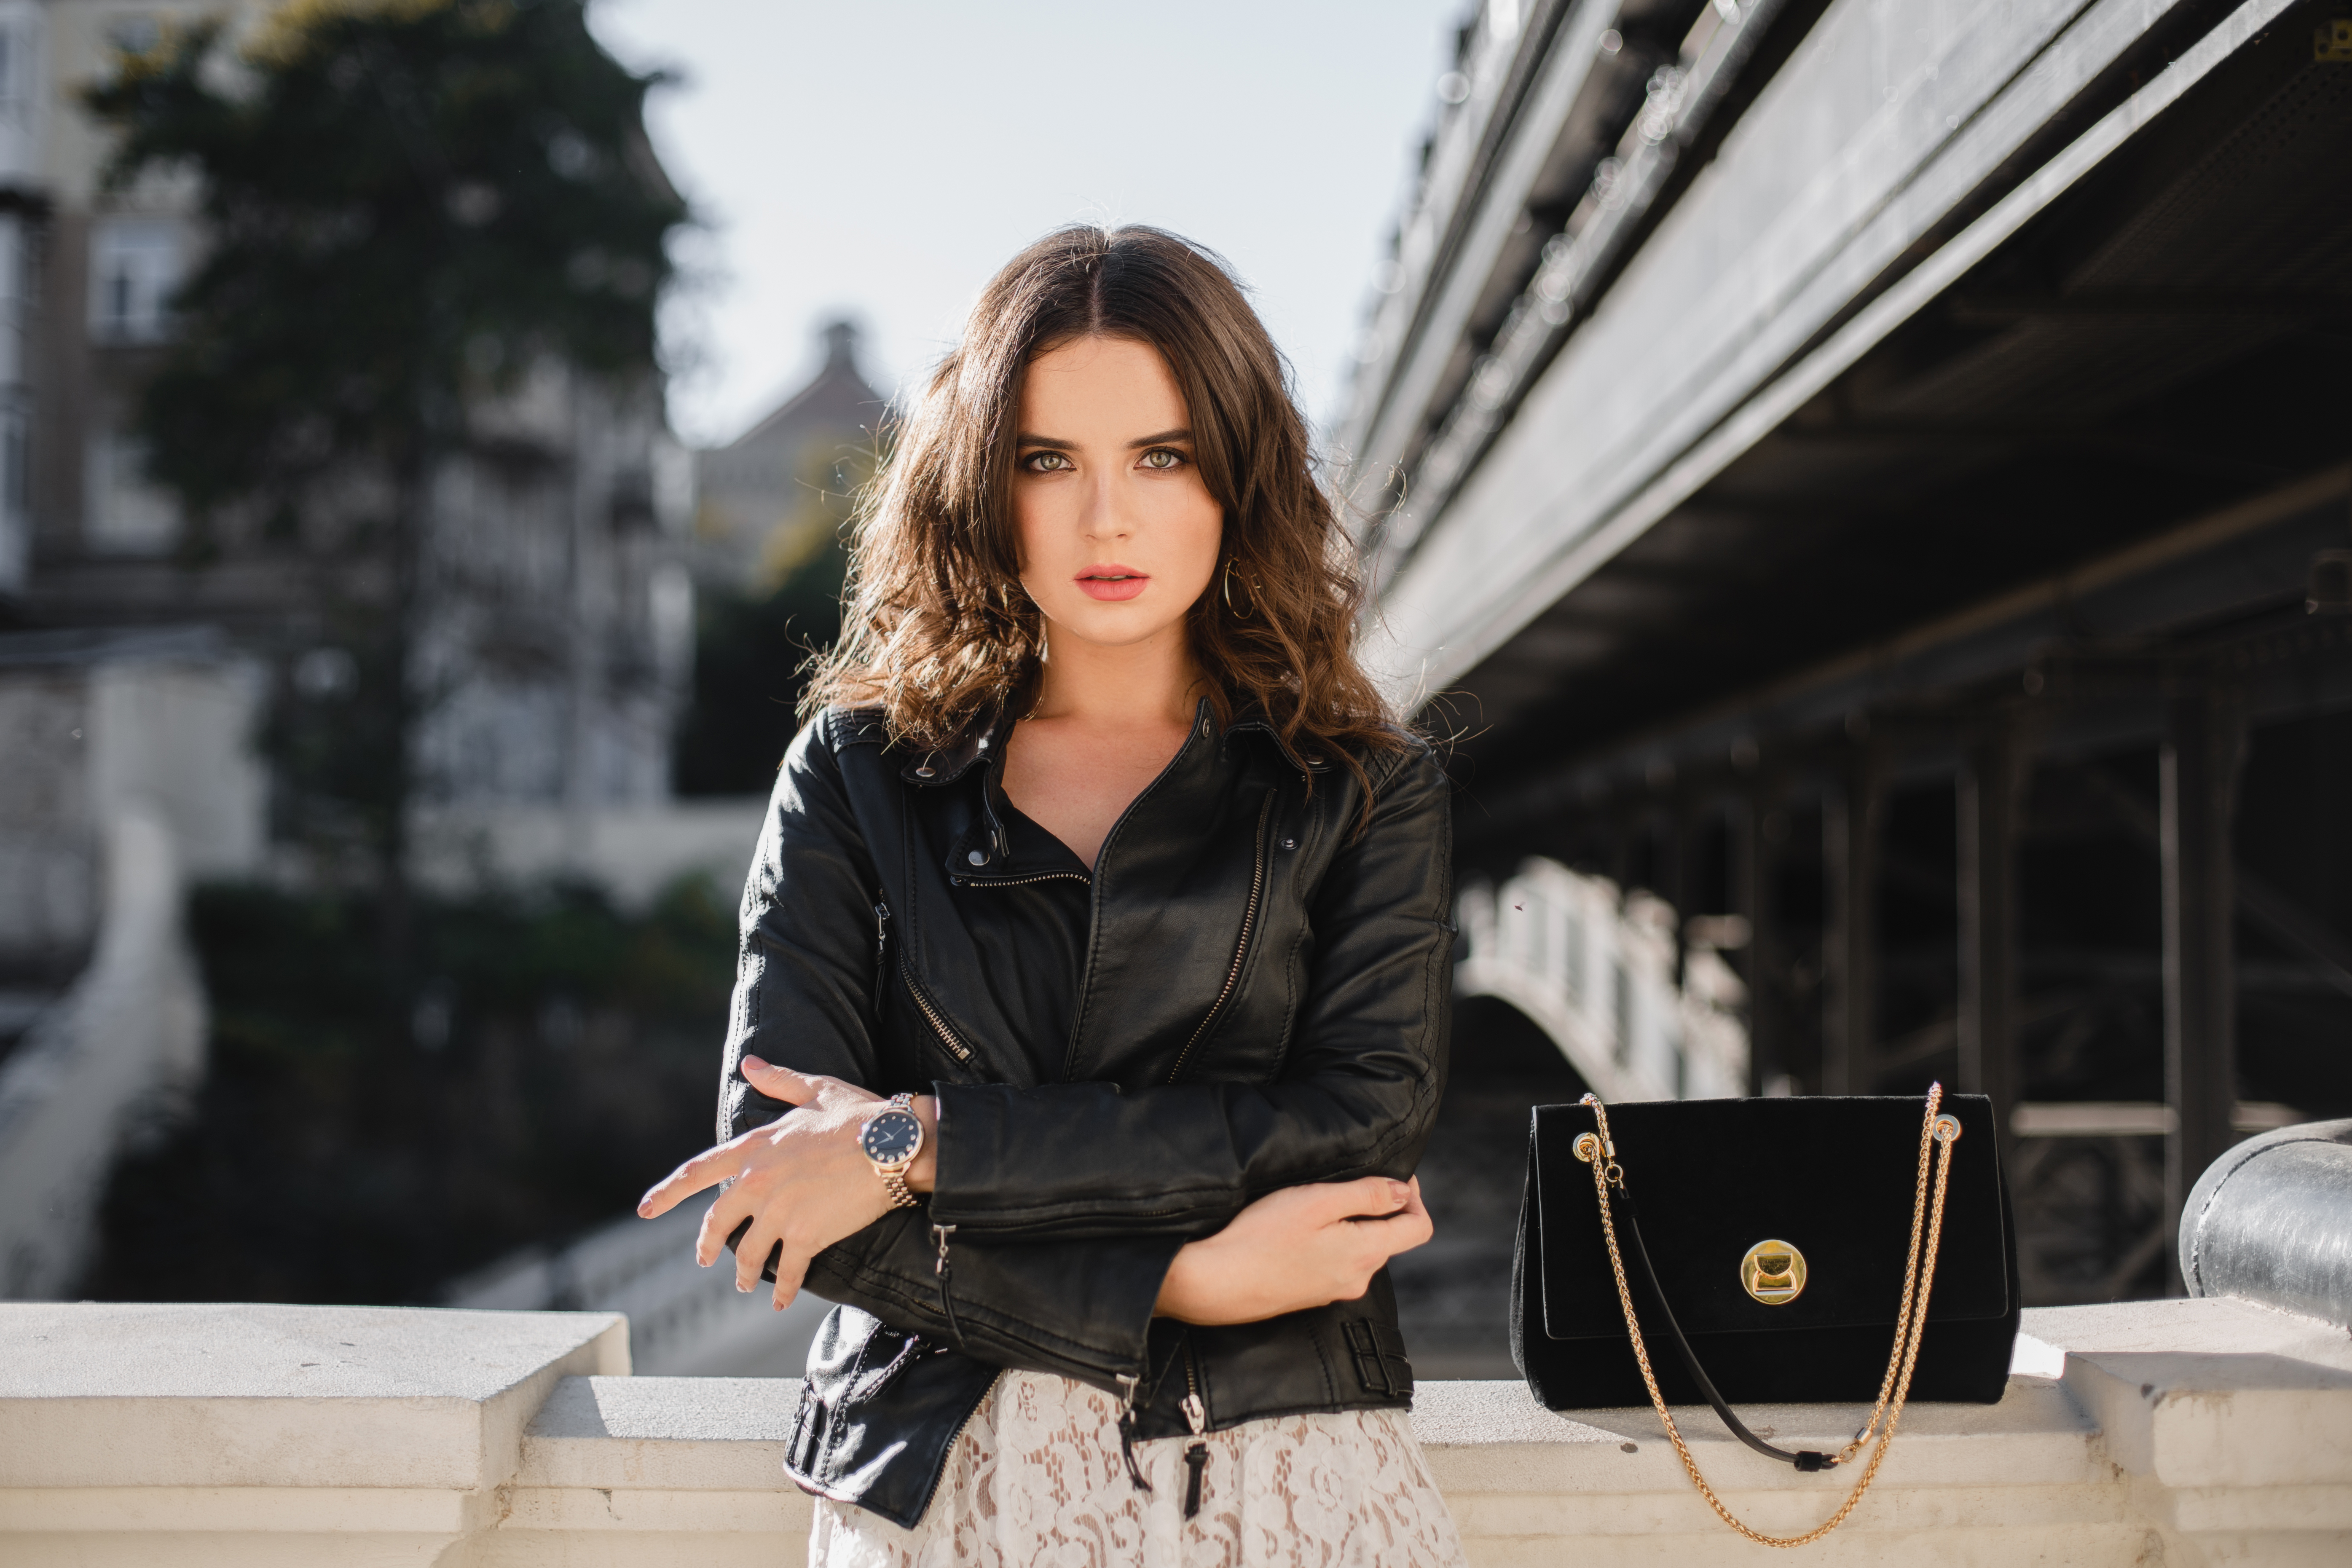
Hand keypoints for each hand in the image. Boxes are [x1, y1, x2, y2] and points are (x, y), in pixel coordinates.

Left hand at [634, 1058, 936, 1310]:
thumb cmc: (858, 1114)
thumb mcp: (814, 1090)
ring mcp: (780, 1212)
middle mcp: (757, 1182)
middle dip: (709, 1246)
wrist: (895, 1144)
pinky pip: (787, 1272)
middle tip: (706, 1261)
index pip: (697, 1172)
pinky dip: (782, 1290)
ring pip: (750, 1254)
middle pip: (718, 1223)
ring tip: (747, 1286)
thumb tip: (749, 1063)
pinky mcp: (807, 1235)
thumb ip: (777, 1080)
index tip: (645, 1210)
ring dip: (746, 1274)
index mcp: (754, 1148)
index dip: (667, 1193)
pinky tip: (780, 1302)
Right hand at [1154, 1176, 1431, 1324]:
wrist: (1214, 1282)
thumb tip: (1403, 1192)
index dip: (1415, 1197)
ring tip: (1323, 1202)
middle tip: (1356, 1179)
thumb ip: (1366, 1196)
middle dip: (1384, 1208)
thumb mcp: (1317, 1202)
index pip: (1418, 1229)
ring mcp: (1334, 1291)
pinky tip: (1302, 1230)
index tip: (1397, 1175)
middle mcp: (1357, 1279)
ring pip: (1363, 1251)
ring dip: (1355, 1225)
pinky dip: (1334, 1242)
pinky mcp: (1311, 1295)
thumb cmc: (1261, 1237)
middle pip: (1391, 1239)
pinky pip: (1338, 1264)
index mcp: (1365, 1254)